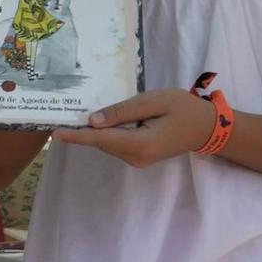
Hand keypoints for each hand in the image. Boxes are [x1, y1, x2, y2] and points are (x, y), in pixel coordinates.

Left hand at [53, 89, 214, 168]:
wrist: (207, 128)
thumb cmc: (184, 109)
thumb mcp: (153, 101)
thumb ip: (123, 111)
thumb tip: (93, 121)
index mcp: (139, 144)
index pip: (100, 139)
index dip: (76, 135)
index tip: (54, 133)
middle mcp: (135, 157)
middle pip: (101, 141)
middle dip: (83, 128)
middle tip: (65, 110)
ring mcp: (137, 159)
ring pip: (108, 142)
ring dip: (95, 130)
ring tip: (80, 111)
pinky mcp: (139, 156)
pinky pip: (116, 143)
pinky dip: (107, 132)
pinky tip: (104, 118)